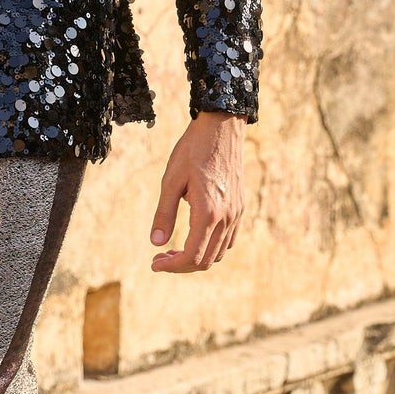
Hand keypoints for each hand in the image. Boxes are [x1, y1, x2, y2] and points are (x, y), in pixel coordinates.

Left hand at [149, 113, 244, 271]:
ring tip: (174, 249)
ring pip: (219, 253)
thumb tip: (155, 243)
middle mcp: (226, 217)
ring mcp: (236, 212)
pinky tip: (195, 236)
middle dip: (181, 265)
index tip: (154, 263)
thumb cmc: (192, 150)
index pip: (192, 256)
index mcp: (208, 212)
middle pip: (206, 260)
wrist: (222, 127)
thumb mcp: (171, 180)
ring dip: (197, 257)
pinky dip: (211, 246)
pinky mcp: (240, 206)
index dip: (171, 266)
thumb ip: (164, 213)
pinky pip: (229, 239)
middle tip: (160, 257)